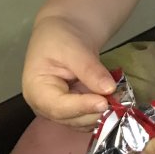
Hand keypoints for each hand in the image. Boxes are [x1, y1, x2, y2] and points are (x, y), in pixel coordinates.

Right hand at [22, 16, 116, 130]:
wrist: (64, 31)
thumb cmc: (61, 37)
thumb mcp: (75, 48)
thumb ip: (90, 69)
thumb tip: (108, 89)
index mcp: (36, 90)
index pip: (58, 107)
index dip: (82, 107)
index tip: (104, 102)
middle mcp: (45, 106)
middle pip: (71, 119)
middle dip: (94, 112)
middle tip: (118, 101)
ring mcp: (59, 110)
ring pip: (82, 122)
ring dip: (100, 115)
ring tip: (118, 99)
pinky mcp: (73, 110)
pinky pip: (88, 117)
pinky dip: (102, 112)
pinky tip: (114, 100)